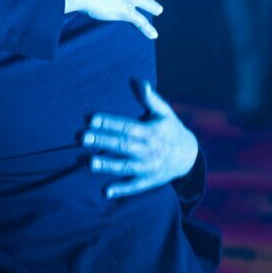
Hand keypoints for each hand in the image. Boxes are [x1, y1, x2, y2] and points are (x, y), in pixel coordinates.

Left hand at [84, 82, 198, 198]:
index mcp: (152, 132)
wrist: (189, 156)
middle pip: (122, 145)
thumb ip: (150, 98)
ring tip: (89, 162)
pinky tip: (105, 191)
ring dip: (107, 165)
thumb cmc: (171, 130)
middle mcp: (150, 150)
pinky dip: (121, 190)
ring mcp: (149, 167)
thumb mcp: (164, 112)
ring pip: (126, 167)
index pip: (127, 126)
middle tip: (82, 138)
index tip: (91, 119)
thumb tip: (138, 80)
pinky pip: (134, 187)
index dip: (109, 123)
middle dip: (102, 142)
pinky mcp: (149, 181)